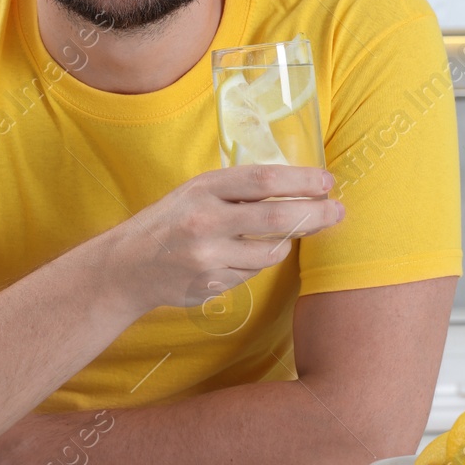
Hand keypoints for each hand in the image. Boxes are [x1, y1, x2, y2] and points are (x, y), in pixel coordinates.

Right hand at [92, 164, 342, 317]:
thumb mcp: (195, 192)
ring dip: (287, 244)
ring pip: (271, 252)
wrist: (127, 265)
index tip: (326, 182)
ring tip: (290, 235)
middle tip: (337, 211)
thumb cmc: (170, 221)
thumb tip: (296, 185)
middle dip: (315, 214)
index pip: (264, 180)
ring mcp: (208, 256)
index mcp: (204, 188)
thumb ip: (236, 189)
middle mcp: (205, 220)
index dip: (301, 181)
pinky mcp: (211, 284)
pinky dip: (257, 264)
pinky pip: (251, 273)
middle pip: (277, 218)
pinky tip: (243, 256)